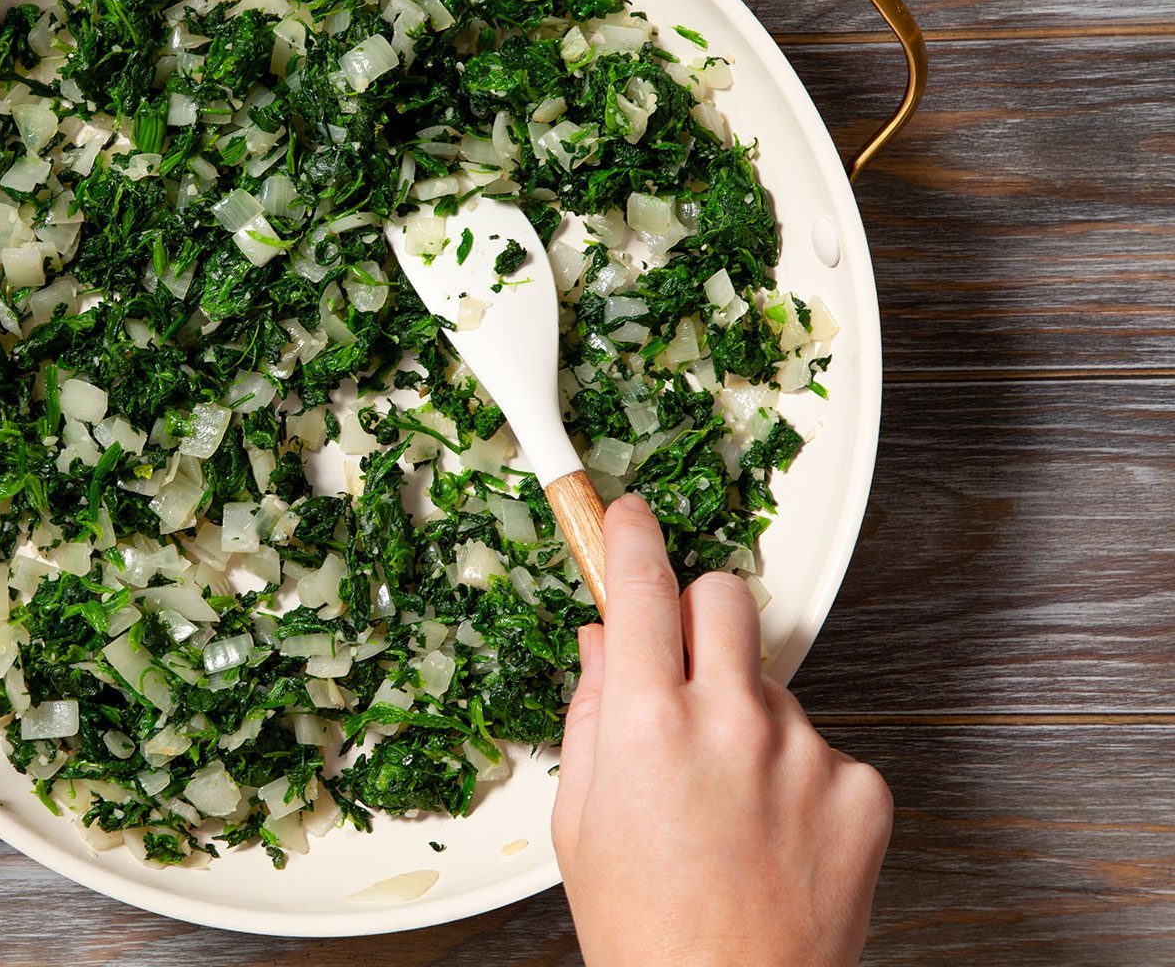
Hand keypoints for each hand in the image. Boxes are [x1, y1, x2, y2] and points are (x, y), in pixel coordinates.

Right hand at [553, 494, 891, 966]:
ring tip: (728, 801)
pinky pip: (822, 748)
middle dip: (701, 612)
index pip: (644, 586)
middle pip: (727, 597)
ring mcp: (805, 752)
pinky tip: (774, 833)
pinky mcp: (861, 788)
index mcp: (647, 722)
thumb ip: (592, 714)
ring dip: (749, 714)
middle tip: (685, 662)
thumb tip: (605, 646)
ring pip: (774, 682)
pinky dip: (798, 776)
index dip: (633, 537)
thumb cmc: (648, 932)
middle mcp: (732, 721)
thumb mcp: (581, 819)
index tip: (630, 518)